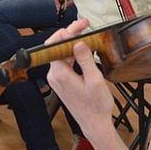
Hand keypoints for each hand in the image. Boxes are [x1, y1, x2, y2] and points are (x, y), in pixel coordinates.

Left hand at [45, 19, 114, 136]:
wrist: (94, 124)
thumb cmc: (96, 106)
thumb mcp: (95, 80)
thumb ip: (85, 60)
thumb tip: (78, 43)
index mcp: (60, 74)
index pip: (55, 45)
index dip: (68, 32)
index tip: (80, 25)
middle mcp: (55, 76)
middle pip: (57, 48)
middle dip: (70, 34)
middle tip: (85, 25)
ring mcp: (57, 79)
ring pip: (61, 54)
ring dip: (72, 43)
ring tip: (85, 33)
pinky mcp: (62, 82)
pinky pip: (64, 62)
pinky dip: (72, 53)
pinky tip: (83, 49)